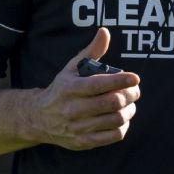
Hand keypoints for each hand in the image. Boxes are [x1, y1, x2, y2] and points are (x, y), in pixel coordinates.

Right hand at [24, 28, 140, 149]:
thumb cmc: (60, 90)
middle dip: (129, 95)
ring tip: (129, 104)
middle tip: (134, 91)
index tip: (134, 78)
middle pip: (111, 102)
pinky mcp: (83, 142)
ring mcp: (78, 127)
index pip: (98, 84)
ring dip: (129, 111)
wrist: (38, 118)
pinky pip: (113, 136)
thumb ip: (90, 52)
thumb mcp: (71, 69)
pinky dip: (122, 126)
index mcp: (70, 88)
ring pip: (115, 119)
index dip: (120, 81)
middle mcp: (73, 108)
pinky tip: (121, 119)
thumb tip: (104, 32)